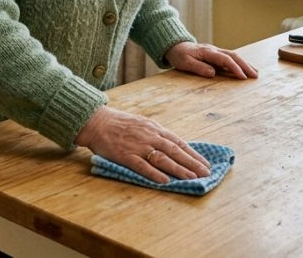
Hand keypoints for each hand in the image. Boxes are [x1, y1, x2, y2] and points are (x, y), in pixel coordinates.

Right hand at [75, 106, 209, 184]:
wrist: (96, 122)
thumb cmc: (118, 123)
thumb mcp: (141, 124)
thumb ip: (156, 135)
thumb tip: (173, 146)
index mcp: (154, 128)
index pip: (178, 142)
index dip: (193, 154)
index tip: (205, 163)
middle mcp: (149, 136)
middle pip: (175, 151)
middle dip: (192, 163)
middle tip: (206, 173)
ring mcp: (138, 146)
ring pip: (163, 158)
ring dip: (179, 169)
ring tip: (192, 178)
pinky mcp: (125, 155)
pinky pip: (142, 166)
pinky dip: (154, 173)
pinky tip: (165, 181)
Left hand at [165, 41, 258, 79]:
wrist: (176, 46)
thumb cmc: (180, 55)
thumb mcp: (185, 63)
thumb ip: (198, 67)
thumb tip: (213, 73)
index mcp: (208, 52)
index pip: (225, 59)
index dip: (234, 68)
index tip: (242, 77)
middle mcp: (214, 50)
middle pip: (233, 56)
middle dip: (245, 65)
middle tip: (255, 76)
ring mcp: (216, 51)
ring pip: (234, 56)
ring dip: (245, 64)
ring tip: (255, 73)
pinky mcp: (216, 55)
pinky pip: (230, 58)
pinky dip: (239, 63)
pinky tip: (245, 69)